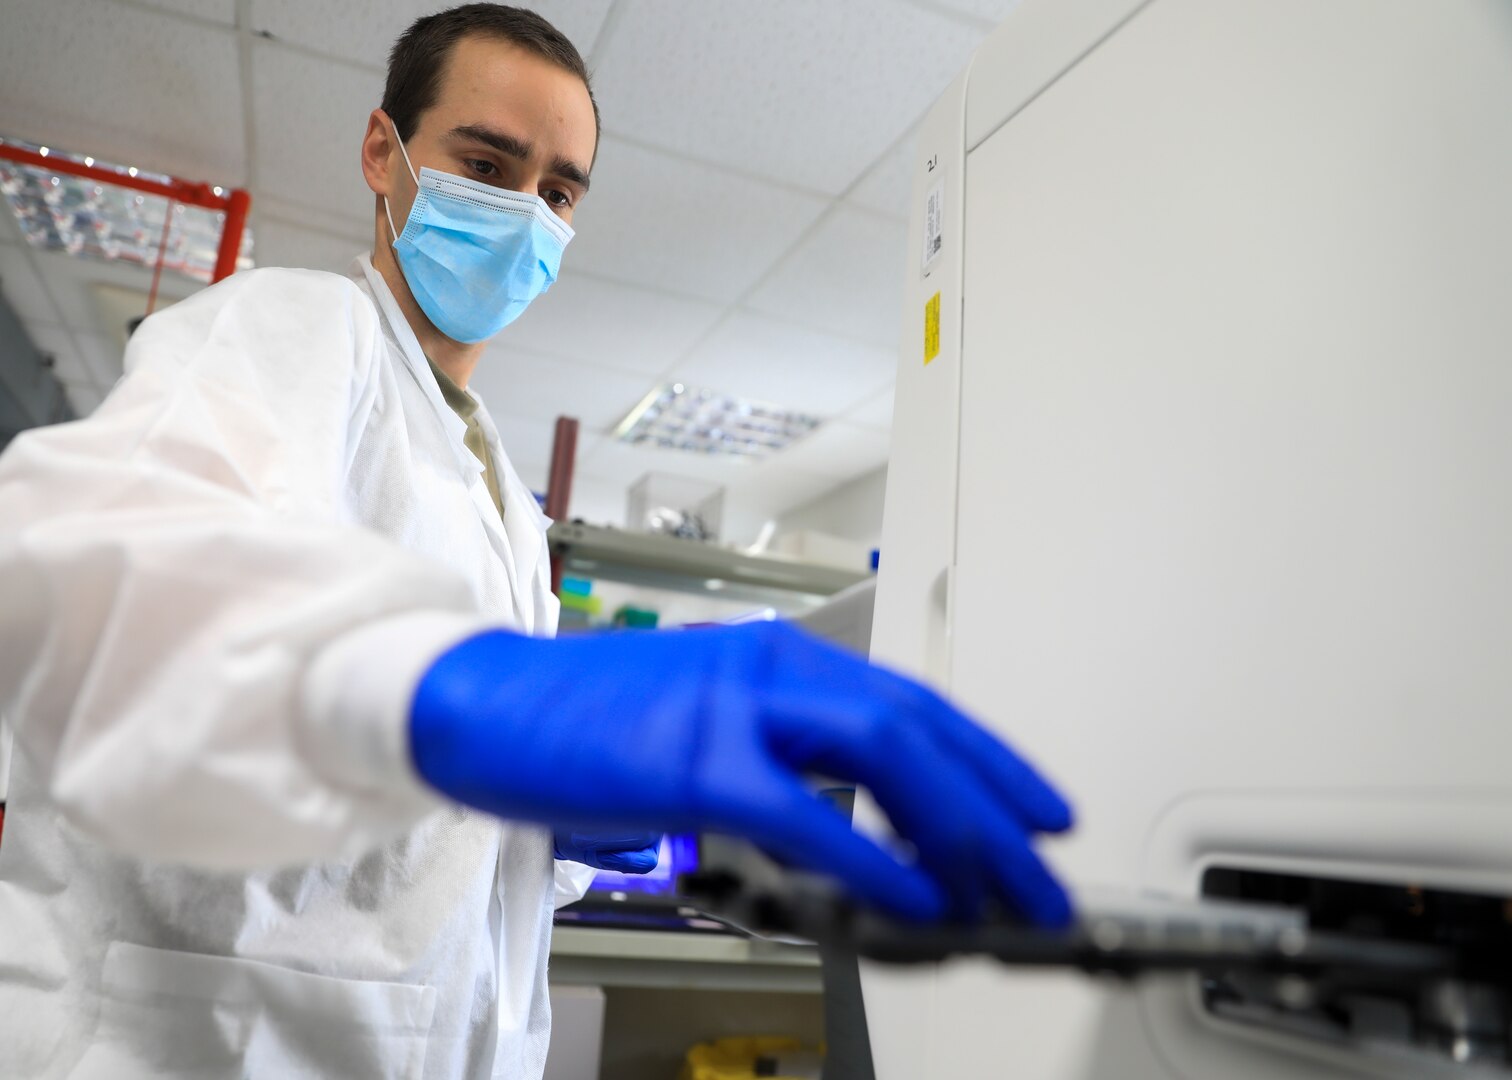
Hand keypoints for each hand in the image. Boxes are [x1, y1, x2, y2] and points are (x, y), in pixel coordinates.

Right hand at [409, 621, 1073, 924]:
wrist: (484, 701)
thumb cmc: (587, 720)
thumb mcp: (705, 720)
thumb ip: (780, 760)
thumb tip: (851, 829)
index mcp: (782, 662)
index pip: (914, 705)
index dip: (990, 760)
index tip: (1040, 810)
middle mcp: (775, 670)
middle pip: (921, 732)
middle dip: (999, 809)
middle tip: (1046, 876)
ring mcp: (737, 708)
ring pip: (887, 758)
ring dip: (964, 833)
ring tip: (1009, 895)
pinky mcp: (696, 760)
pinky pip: (811, 816)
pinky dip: (877, 861)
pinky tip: (917, 902)